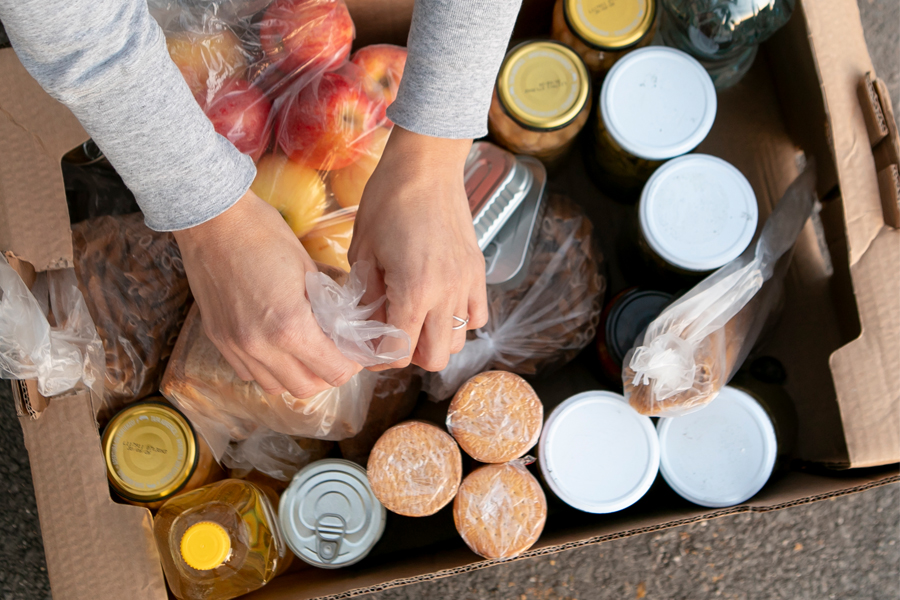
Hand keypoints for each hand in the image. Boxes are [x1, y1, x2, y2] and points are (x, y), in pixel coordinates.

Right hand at [174, 189, 361, 396]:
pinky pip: (249, 373)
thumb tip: (345, 326)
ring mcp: (235, 346)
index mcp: (290, 327)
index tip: (355, 350)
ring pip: (276, 386)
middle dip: (328, 373)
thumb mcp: (309, 269)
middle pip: (307, 388)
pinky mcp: (218, 339)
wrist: (212, 220)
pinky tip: (277, 346)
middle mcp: (260, 346)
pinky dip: (268, 368)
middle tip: (336, 352)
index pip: (334, 371)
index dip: (351, 363)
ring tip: (307, 351)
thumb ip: (328, 306)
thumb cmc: (264, 234)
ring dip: (297, 375)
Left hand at [349, 126, 488, 371]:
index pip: (399, 351)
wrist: (426, 165)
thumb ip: (367, 295)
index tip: (368, 346)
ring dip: (433, 340)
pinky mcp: (478, 272)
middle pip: (434, 358)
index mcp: (413, 290)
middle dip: (409, 355)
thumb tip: (367, 324)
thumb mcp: (363, 250)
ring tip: (414, 320)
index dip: (379, 356)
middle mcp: (446, 293)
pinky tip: (439, 305)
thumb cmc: (387, 200)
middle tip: (390, 335)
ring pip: (457, 342)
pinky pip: (477, 316)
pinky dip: (459, 321)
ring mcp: (466, 284)